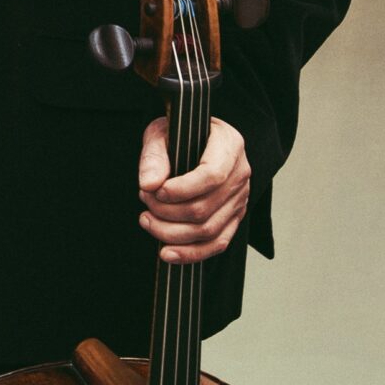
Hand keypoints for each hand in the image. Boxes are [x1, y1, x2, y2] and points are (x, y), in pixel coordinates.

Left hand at [138, 115, 250, 262]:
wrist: (196, 139)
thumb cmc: (179, 133)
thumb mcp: (162, 131)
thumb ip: (154, 156)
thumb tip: (148, 184)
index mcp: (229, 146)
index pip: (212, 175)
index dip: (182, 189)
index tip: (156, 191)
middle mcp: (240, 175)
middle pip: (205, 208)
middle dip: (166, 211)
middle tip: (143, 200)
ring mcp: (239, 200)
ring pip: (209, 230)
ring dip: (171, 232)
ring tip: (146, 220)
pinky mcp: (233, 218)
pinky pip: (217, 244)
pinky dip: (191, 253)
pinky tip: (167, 253)